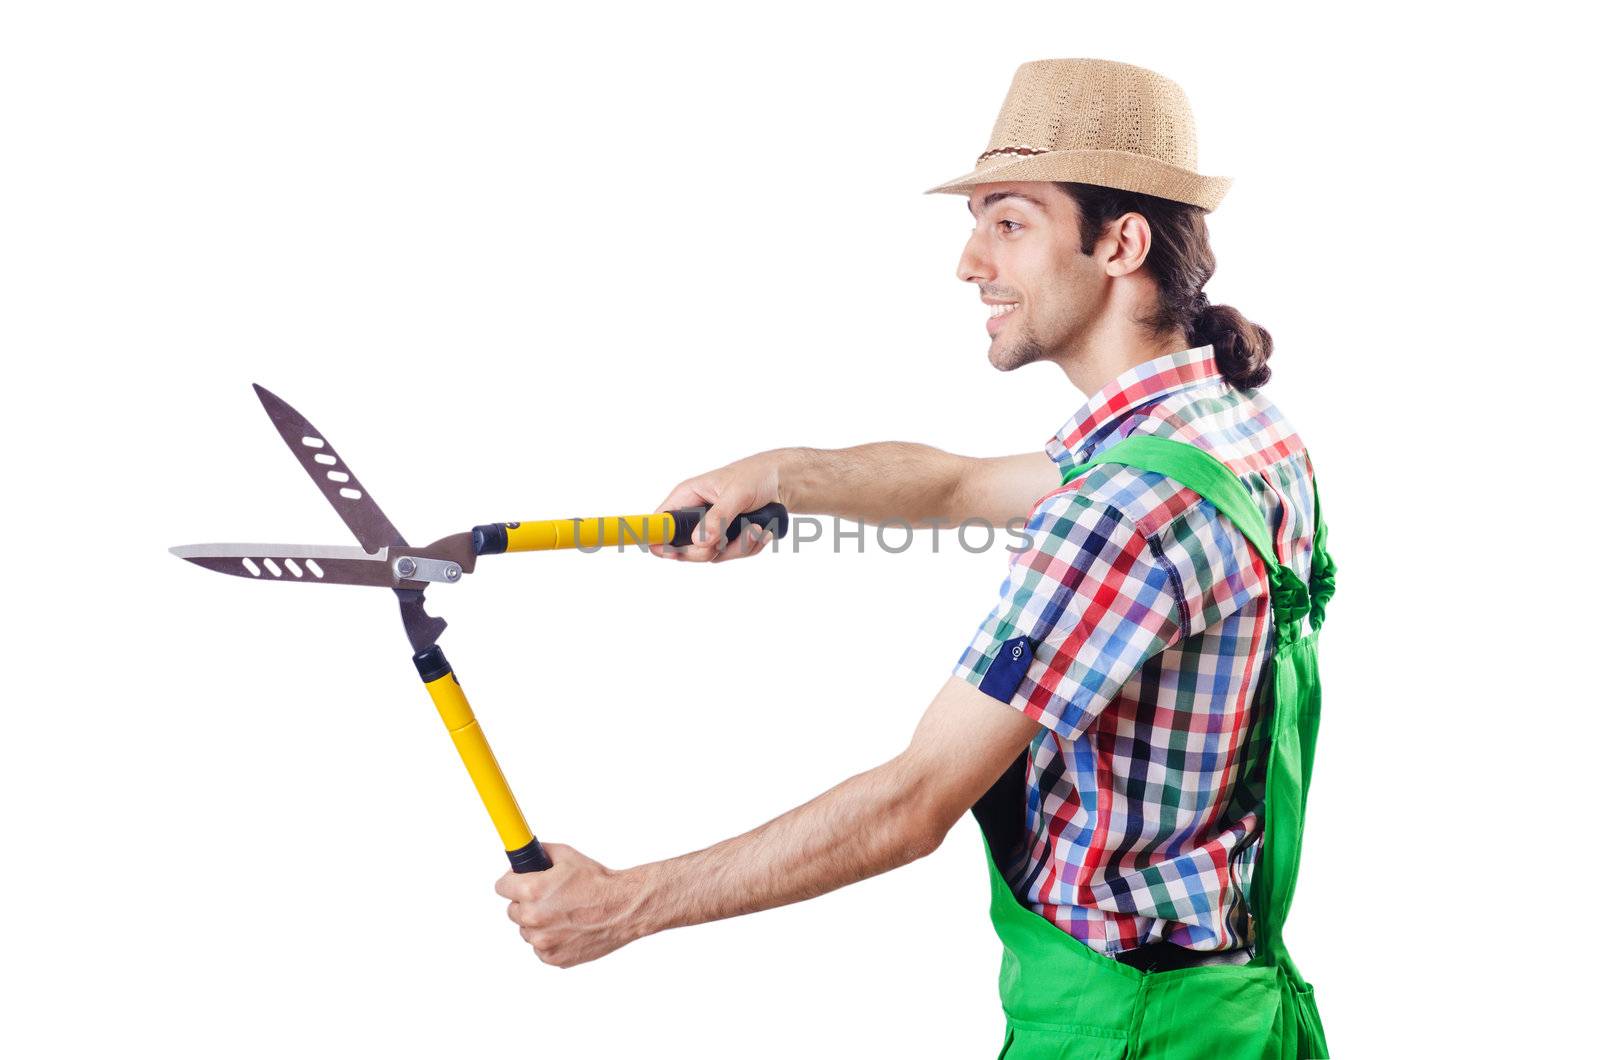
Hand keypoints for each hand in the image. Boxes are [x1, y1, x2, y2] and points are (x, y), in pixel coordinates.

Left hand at [495, 843, 640, 967]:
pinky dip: (550, 940)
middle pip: (512, 911)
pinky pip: (540, 948)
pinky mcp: (553, 957)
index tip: (519, 882)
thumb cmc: (598, 882)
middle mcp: (534, 918)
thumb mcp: (567, 856)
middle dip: (525, 902)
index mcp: (533, 891)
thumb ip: (541, 853)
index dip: (512, 881)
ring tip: (562, 914)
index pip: (501, 887)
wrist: (623, 908)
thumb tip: (527, 853)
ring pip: (526, 930)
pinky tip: (568, 928)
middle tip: (548, 897)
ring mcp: (543, 941)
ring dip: (537, 923)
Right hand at [652, 450, 788, 562]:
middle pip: (683, 549)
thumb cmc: (756, 475)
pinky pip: (732, 555)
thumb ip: (718, 517)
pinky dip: (750, 546)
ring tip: (756, 528)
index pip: (660, 522)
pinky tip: (761, 530)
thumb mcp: (737, 493)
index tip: (672, 553)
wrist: (782, 481)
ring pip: (712, 555)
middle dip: (708, 550)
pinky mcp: (728, 538)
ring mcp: (711, 529)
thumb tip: (700, 541)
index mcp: (687, 496)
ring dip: (738, 546)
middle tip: (725, 541)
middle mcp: (695, 515)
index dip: (659, 540)